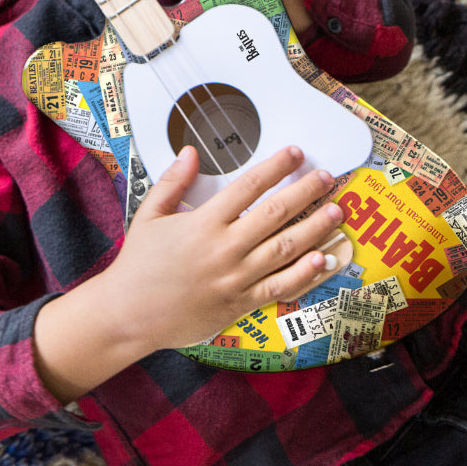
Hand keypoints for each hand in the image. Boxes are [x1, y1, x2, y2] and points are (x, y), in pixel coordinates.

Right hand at [100, 146, 347, 354]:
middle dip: (306, 192)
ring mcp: (235, 278)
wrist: (129, 314)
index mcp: (203, 223)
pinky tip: (324, 260)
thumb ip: (172, 182)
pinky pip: (280, 287)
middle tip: (326, 177)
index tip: (295, 153)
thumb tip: (190, 151)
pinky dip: (305, 274)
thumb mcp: (148, 215)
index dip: (275, 167)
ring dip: (315, 229)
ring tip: (337, 213)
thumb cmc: (138, 263)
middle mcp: (224, 248)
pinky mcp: (240, 303)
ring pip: (285, 249)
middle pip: (275, 214)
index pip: (248, 187)